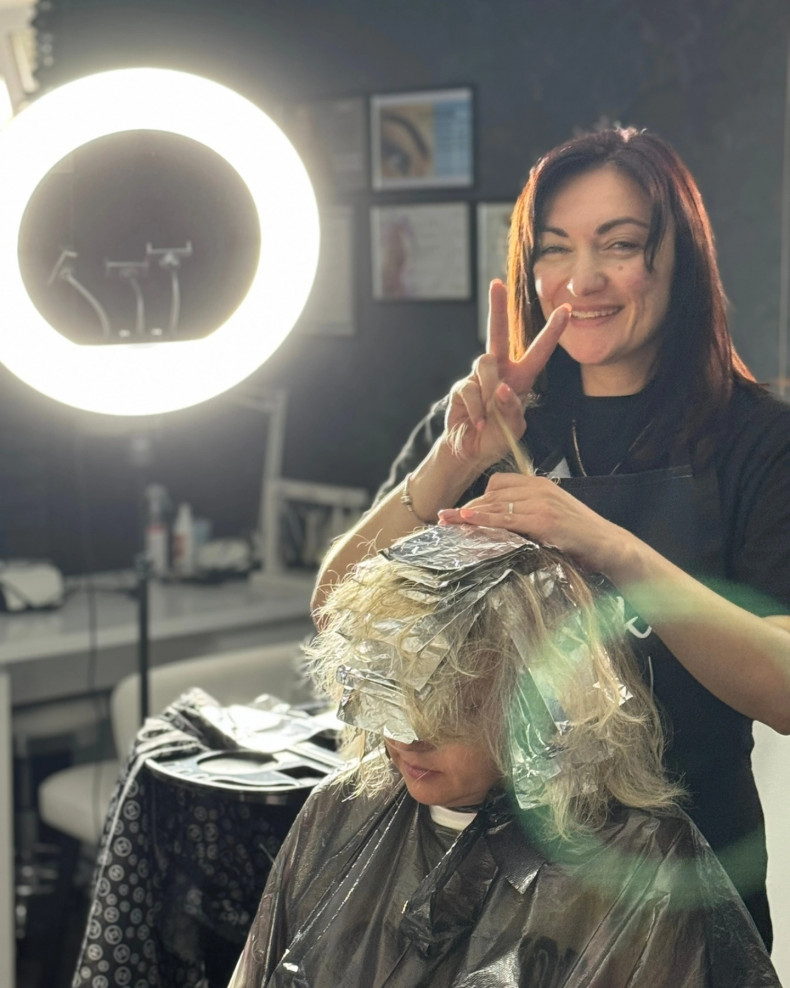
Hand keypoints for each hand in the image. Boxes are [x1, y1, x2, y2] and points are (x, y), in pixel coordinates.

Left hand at [438, 472, 629, 575]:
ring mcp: (542, 503)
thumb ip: (527, 514)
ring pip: (495, 505)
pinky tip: (470, 520)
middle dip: (467, 508)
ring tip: (448, 521)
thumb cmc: (580, 536)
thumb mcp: (551, 516)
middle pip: (491, 494)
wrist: (609, 545)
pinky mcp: (544, 520)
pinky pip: (507, 518)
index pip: (497, 485)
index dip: (476, 499)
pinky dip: (486, 519)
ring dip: (469, 514)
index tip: (458, 512)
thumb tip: (500, 523)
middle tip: (444, 518)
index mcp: (539, 484)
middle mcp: (539, 488)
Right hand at [443, 280, 569, 466]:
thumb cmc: (496, 441)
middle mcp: (499, 372)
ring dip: (490, 389)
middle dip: (497, 308)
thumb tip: (503, 389)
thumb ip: (511, 410)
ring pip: (485, 363)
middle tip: (496, 284)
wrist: (469, 453)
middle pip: (498, 334)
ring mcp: (478, 378)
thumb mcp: (513, 429)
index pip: (538, 351)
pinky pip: (470, 389)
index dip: (553, 331)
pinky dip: (476, 409)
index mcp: (520, 379)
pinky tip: (479, 424)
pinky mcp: (461, 388)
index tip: (566, 310)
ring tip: (489, 416)